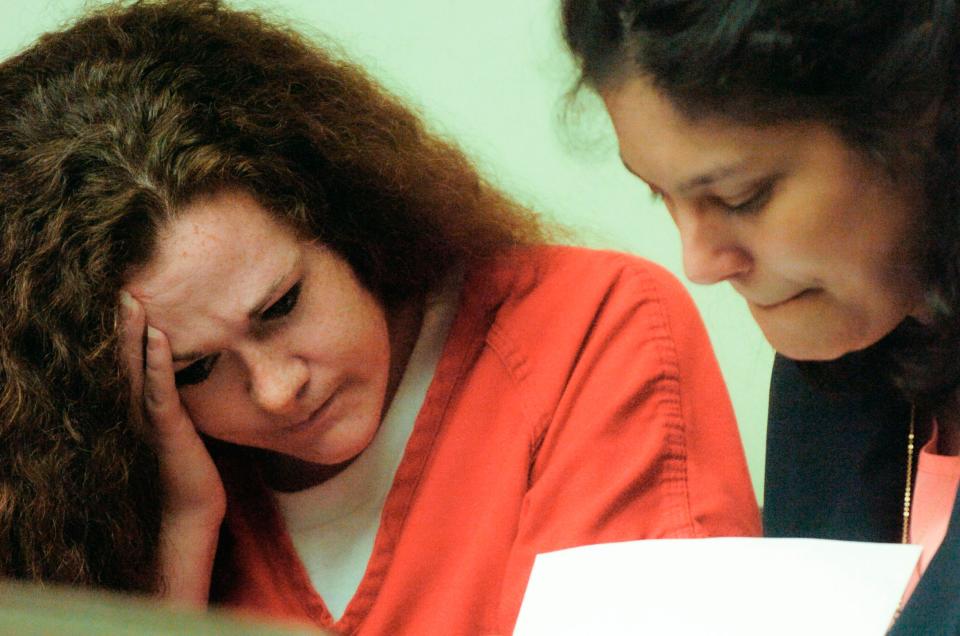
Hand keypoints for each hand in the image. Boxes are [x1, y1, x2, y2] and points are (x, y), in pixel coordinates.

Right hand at [120, 292, 224, 604]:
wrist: (195, 505)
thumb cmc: (192, 462)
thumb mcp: (185, 420)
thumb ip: (181, 393)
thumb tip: (197, 362)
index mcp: (142, 402)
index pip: (130, 357)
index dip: (126, 326)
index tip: (128, 292)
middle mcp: (137, 407)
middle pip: (124, 356)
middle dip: (122, 321)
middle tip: (120, 282)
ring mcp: (148, 418)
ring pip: (135, 368)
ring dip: (132, 333)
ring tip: (131, 298)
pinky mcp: (166, 429)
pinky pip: (159, 390)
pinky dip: (157, 363)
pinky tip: (158, 338)